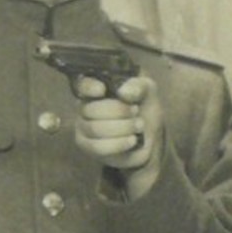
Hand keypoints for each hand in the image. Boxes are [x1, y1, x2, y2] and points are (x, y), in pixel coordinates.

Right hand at [73, 72, 163, 190]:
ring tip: (139, 125)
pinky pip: (97, 147)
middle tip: (136, 111)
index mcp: (94, 88)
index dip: (89, 88)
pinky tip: (133, 140)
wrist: (149, 134)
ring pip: (94, 129)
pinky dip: (118, 143)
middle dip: (118, 111)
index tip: (102, 90)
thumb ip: (138, 87)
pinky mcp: (89, 147)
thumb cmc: (143, 107)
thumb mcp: (147, 91)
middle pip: (89, 109)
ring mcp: (83, 128)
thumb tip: (123, 92)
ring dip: (122, 127)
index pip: (82, 85)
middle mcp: (84, 106)